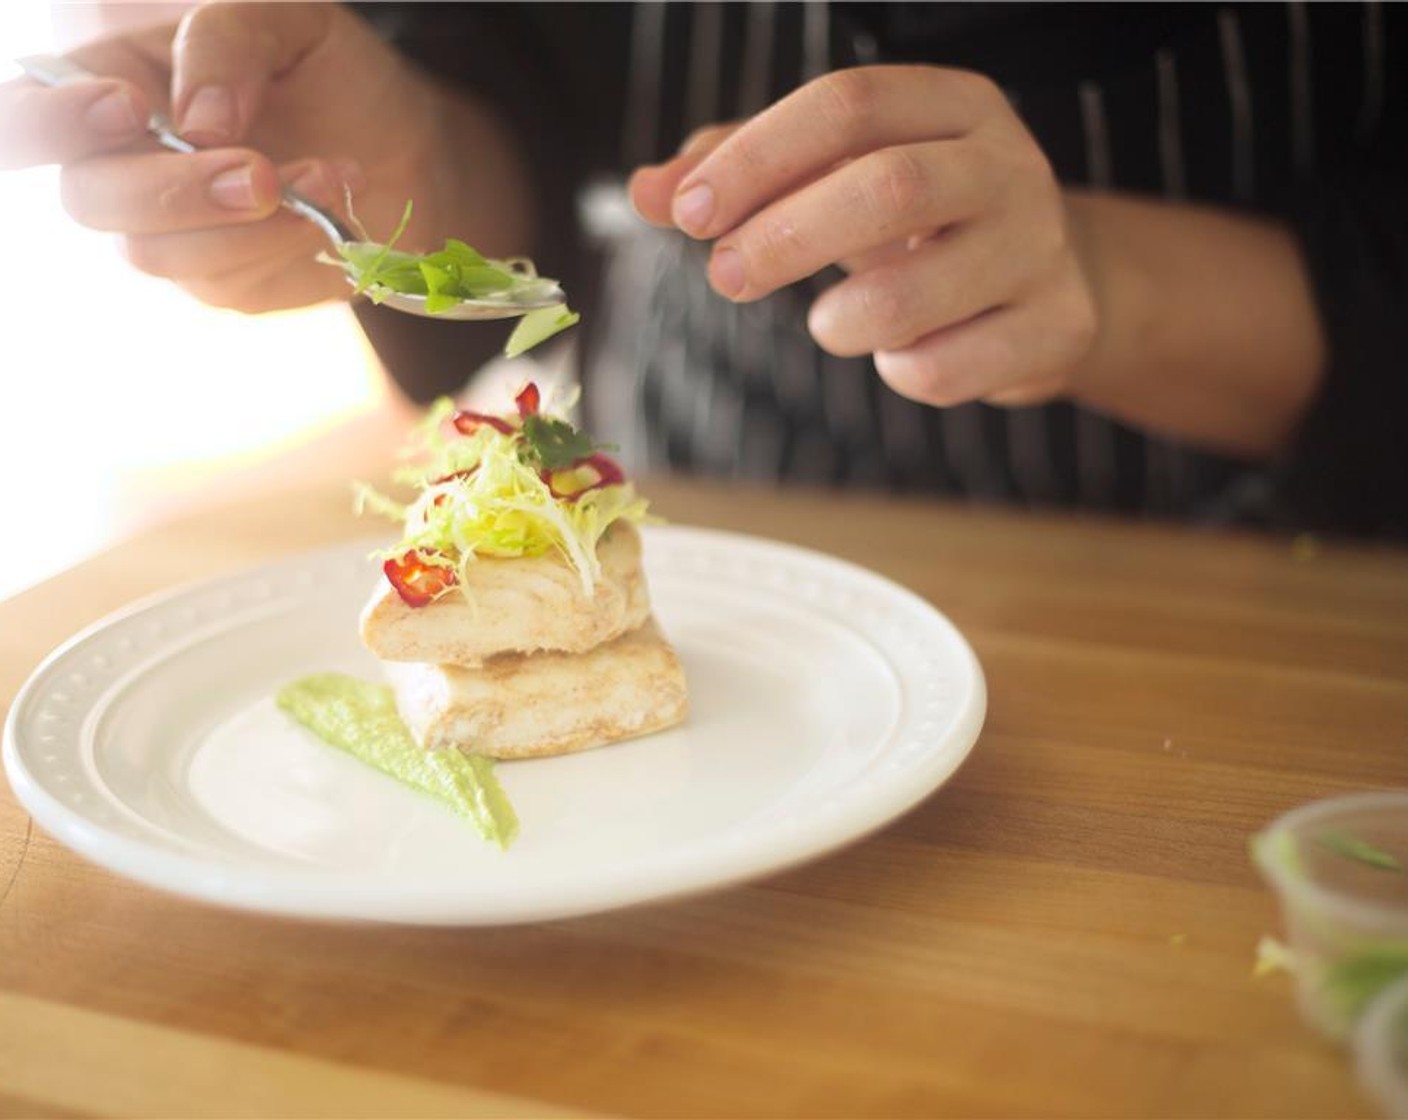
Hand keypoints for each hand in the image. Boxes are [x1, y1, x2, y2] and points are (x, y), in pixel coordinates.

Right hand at [0, 3, 528, 314]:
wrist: (400, 145)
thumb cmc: (324, 73)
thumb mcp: (288, 22)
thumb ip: (228, 42)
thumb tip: (200, 119)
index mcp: (108, 86)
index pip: (26, 118)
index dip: (48, 125)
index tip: (130, 108)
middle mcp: (123, 167)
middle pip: (91, 199)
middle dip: (173, 190)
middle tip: (258, 170)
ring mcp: (172, 235)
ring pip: (160, 253)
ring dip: (247, 223)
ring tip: (326, 174)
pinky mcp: (227, 283)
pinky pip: (232, 282)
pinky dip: (286, 243)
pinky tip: (331, 204)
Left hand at [630, 66, 1098, 408]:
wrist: (1052, 285)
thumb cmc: (922, 225)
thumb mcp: (839, 179)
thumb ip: (744, 176)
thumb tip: (643, 191)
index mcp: (952, 105)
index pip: (847, 104)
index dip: (758, 157)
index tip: (687, 212)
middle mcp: (1008, 164)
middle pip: (889, 185)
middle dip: (785, 236)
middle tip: (726, 278)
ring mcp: (1042, 247)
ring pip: (920, 289)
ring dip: (844, 319)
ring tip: (828, 324)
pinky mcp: (1057, 326)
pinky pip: (951, 366)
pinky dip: (902, 373)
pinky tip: (901, 357)